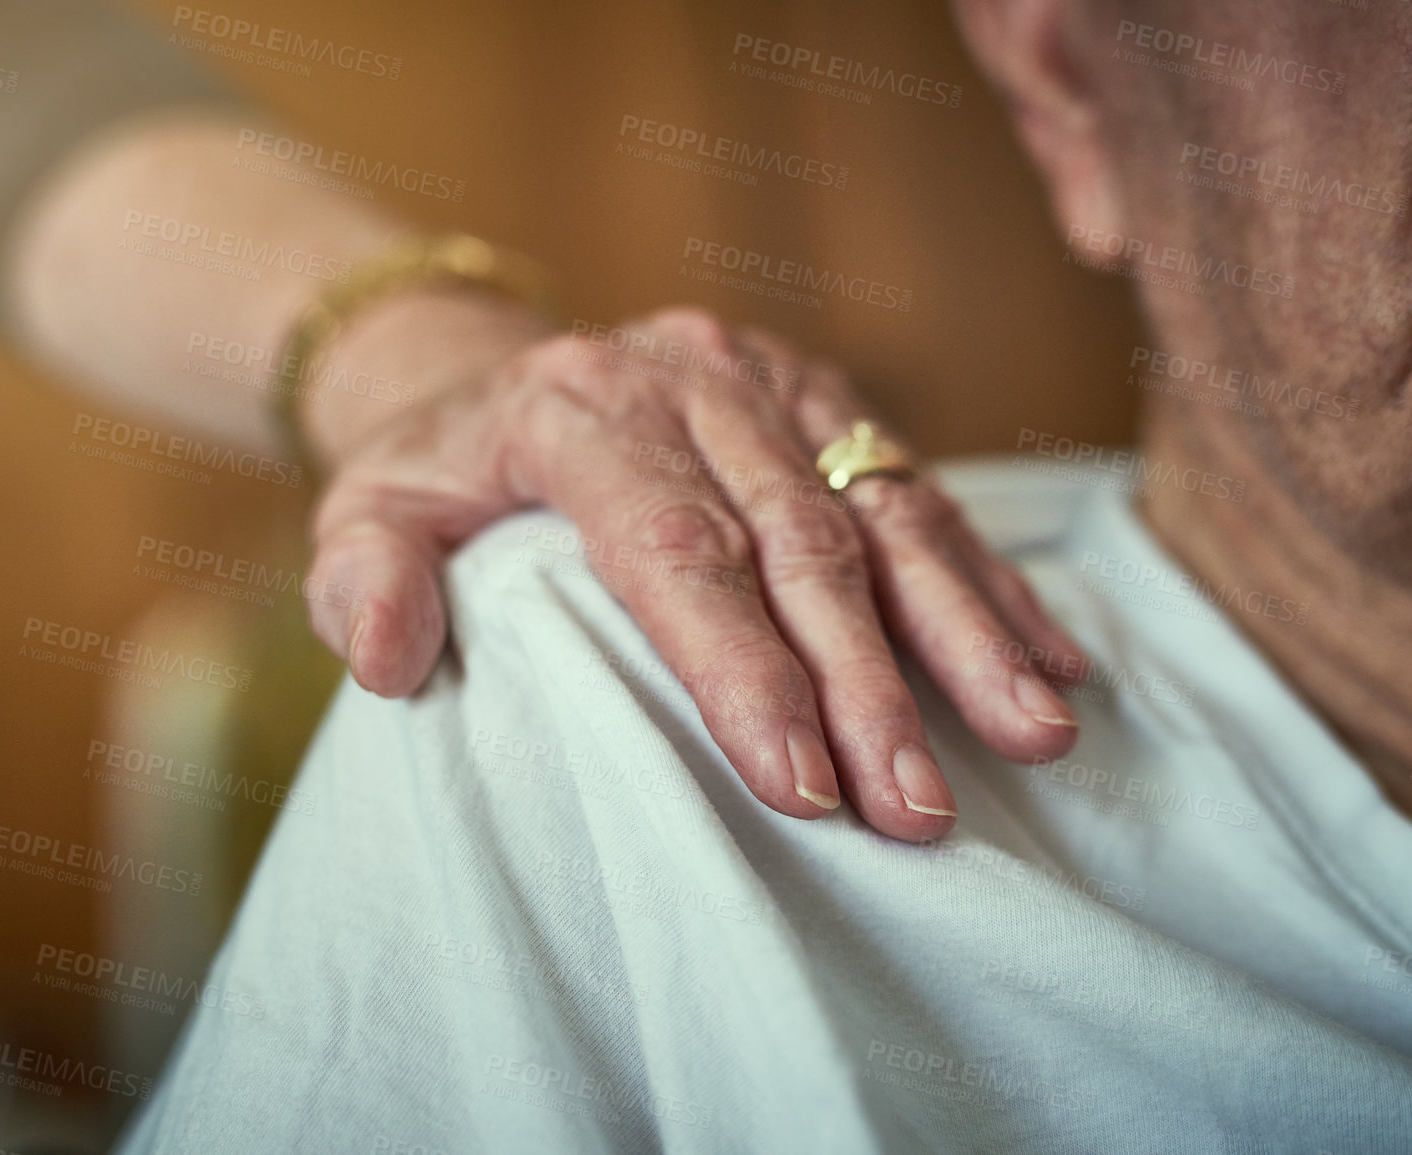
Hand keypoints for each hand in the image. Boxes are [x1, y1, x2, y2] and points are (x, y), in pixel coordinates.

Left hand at [303, 305, 1085, 840]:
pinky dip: (985, 577)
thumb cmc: (435, 469)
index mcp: (578, 407)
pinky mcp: (825, 397)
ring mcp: (770, 382)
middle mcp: (690, 379)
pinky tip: (1048, 656)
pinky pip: (918, 485)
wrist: (493, 370)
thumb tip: (389, 657)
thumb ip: (364, 578)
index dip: (742, 670)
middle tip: (916, 808)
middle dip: (868, 685)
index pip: (674, 545)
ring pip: (882, 508)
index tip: (800, 785)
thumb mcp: (364, 512)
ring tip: (1031, 732)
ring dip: (962, 629)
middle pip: (798, 541)